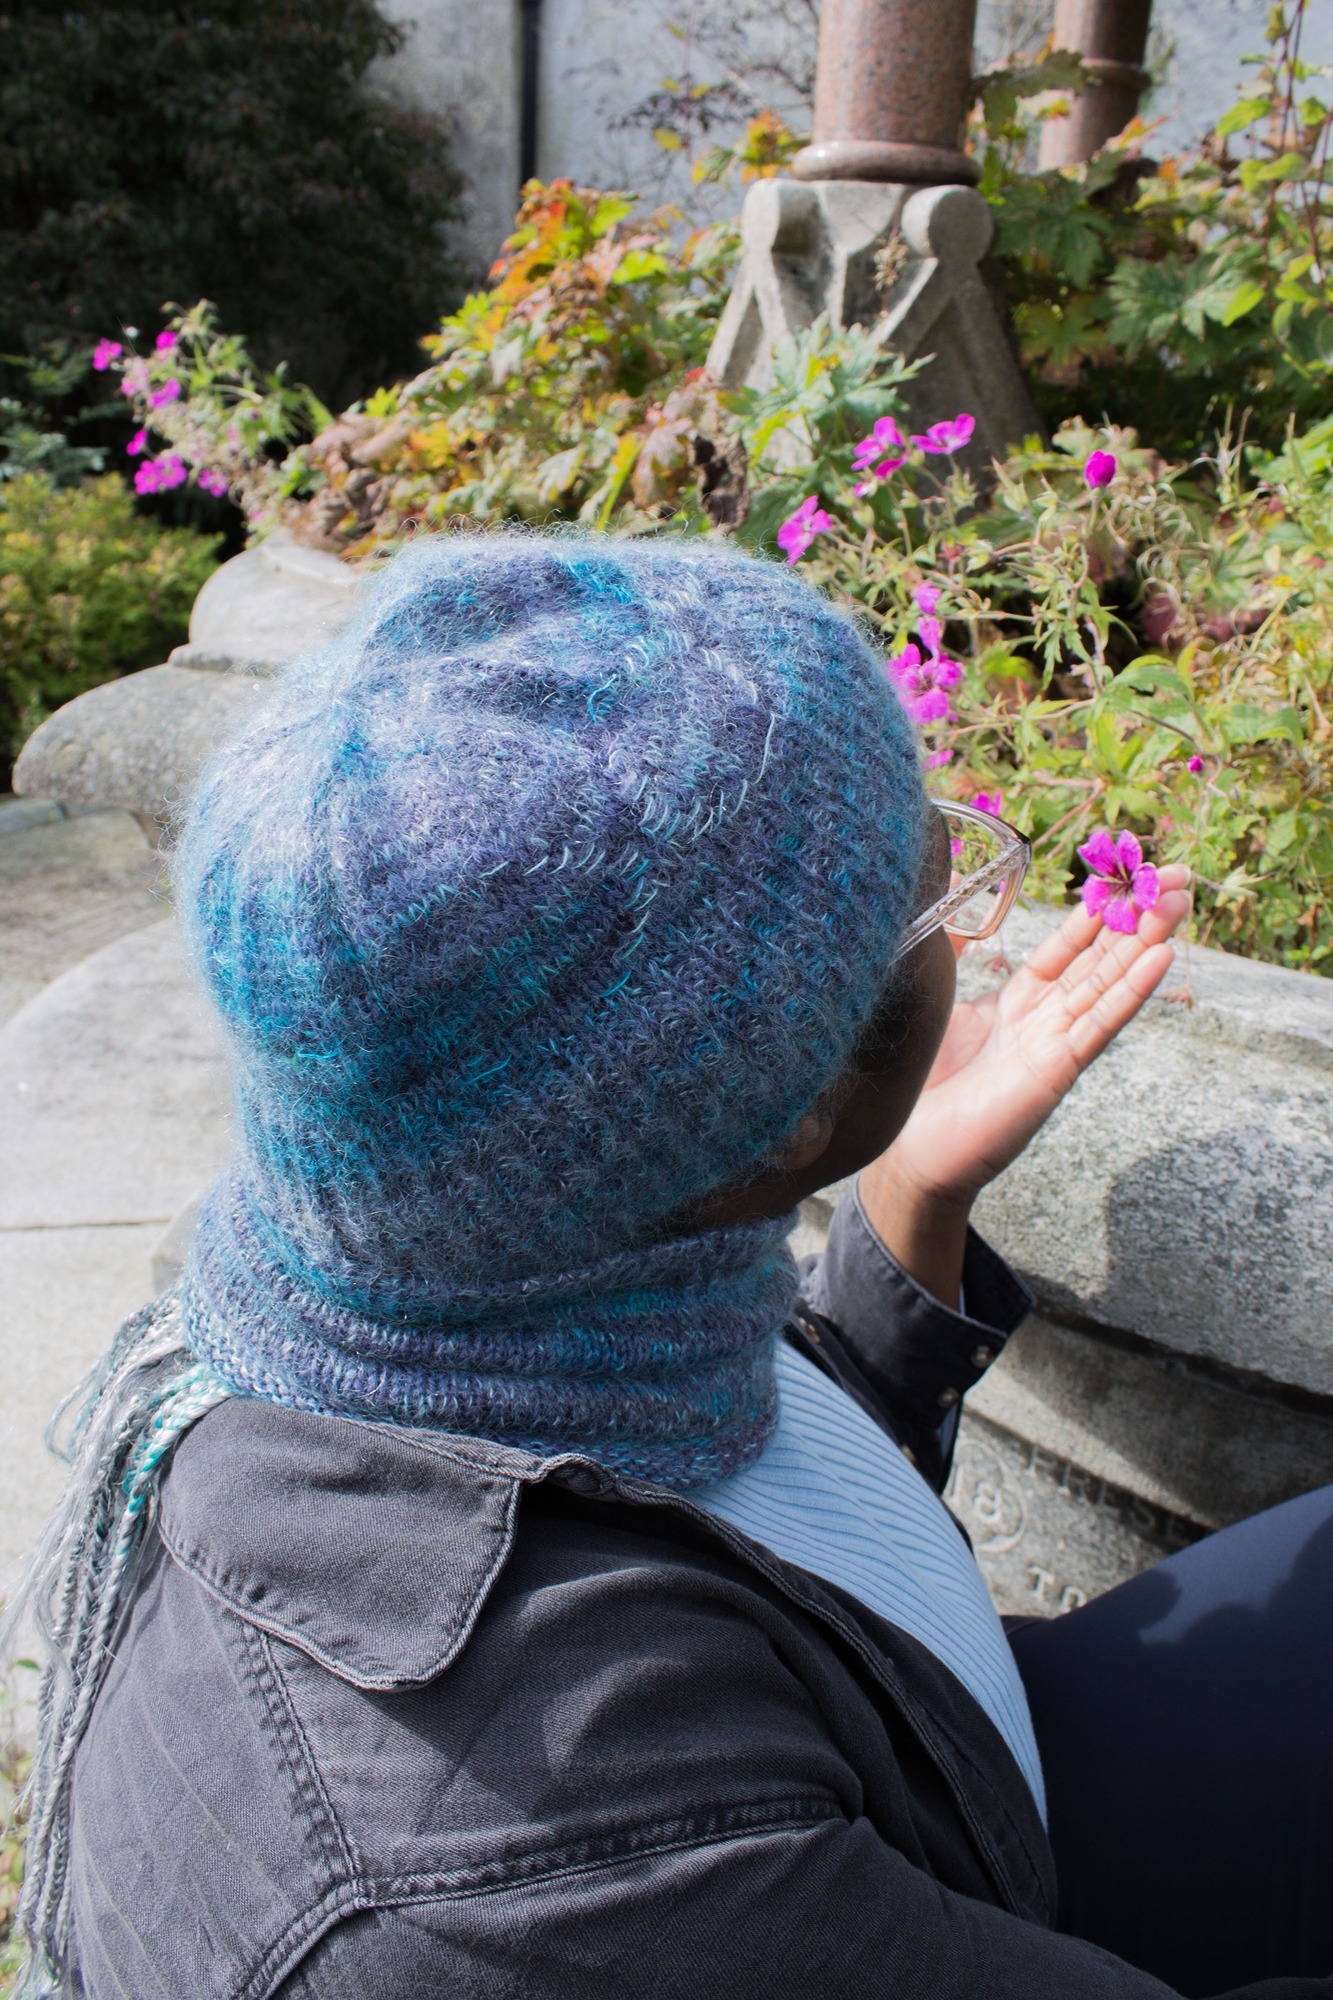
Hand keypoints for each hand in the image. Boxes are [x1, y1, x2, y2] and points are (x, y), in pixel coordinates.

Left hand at [860, 867, 1190, 1301]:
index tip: (1128, 875)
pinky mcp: (1055, 1071)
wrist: (907, 1148)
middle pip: (1102, 958)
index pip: (1070, 945)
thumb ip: (951, 948)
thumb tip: (948, 890)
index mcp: (1020, 1000)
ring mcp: (1055, 1044)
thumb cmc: (917, 1080)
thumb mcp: (935, 997)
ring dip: (1147, 940)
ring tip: (1180, 900)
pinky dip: (1130, 991)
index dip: (1099, 911)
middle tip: (1177, 874)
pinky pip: (1098, 1025)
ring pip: (1110, 983)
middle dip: (1140, 915)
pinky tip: (1159, 958)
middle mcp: (1045, 1019)